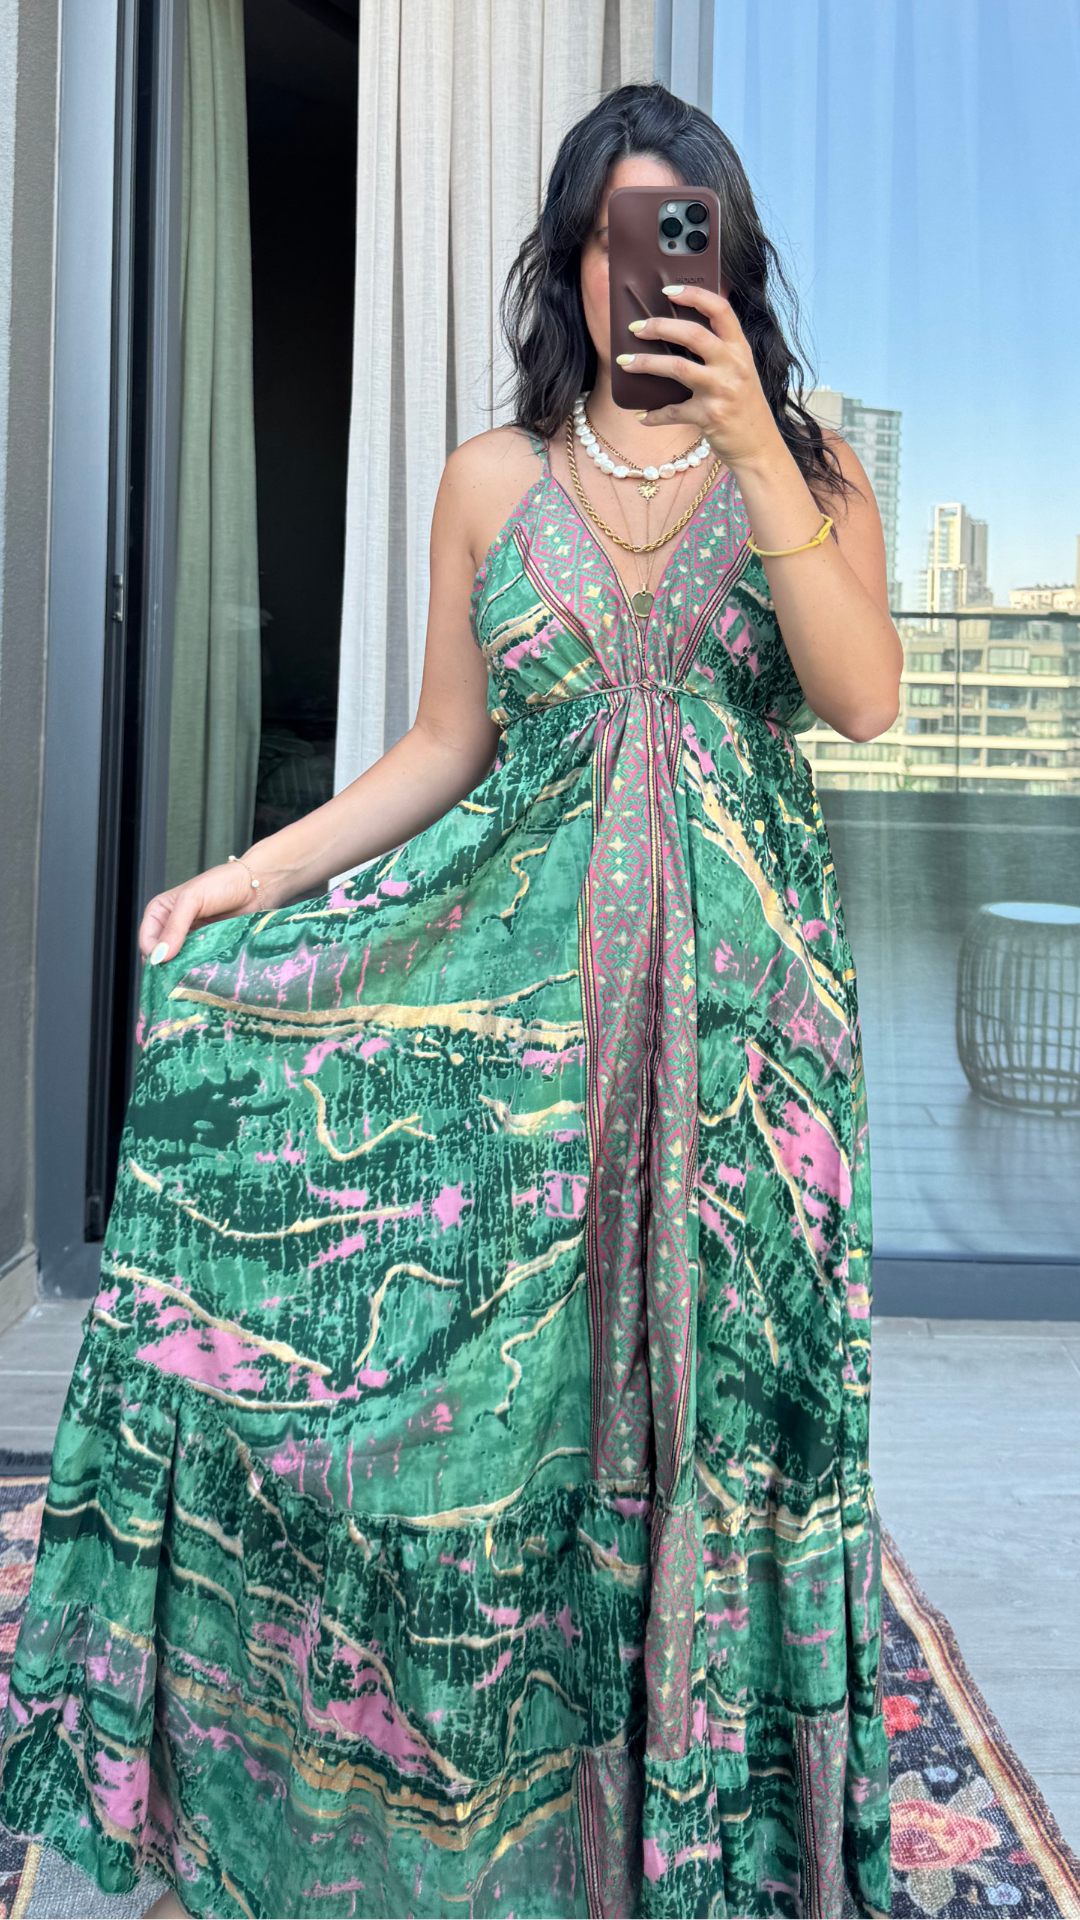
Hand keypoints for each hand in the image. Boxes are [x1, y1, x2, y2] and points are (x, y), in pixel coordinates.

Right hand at [138, 860, 260, 964]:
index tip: (166, 965)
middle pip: (160, 956)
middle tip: (180, 974)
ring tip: (194, 972)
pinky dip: (199, 968)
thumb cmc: (222, 884)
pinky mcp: (207, 948)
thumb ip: (175, 927)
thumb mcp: (192, 900)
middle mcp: (171, 927)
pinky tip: (206, 971)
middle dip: (167, 966)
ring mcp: (190, 939)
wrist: (254, 886)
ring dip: (184, 969)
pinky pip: (197, 963)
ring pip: (178, 963)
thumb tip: (160, 955)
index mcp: (159, 912)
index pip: (146, 941)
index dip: (153, 955)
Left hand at [617, 286, 783, 473]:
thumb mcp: (740, 371)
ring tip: (625, 362)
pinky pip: (673, 411)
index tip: (668, 291)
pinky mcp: (710, 416)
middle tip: (636, 328)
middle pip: (692, 334)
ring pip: (677, 367)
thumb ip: (718, 352)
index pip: (720, 310)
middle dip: (659, 326)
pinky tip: (642, 416)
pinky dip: (654, 415)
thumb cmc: (743, 406)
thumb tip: (676, 334)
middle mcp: (733, 365)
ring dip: (647, 363)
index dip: (693, 296)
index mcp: (740, 349)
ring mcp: (722, 390)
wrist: (759, 446)